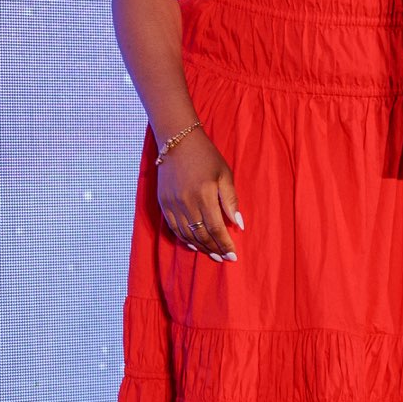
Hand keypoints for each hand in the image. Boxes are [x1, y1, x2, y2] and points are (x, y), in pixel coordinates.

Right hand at [156, 132, 241, 261]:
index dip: (225, 244)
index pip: (216, 228)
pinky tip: (195, 246)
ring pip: (187, 235)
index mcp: (204, 195)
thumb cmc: (207, 157)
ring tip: (213, 255)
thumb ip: (231, 200)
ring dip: (201, 247)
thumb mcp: (225, 174)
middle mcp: (187, 203)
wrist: (177, 142)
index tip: (233, 256)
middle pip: (201, 235)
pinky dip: (185, 239)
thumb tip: (239, 225)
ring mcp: (173, 204)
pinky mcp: (163, 204)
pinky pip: (174, 228)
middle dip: (215, 249)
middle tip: (225, 258)